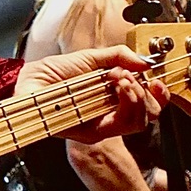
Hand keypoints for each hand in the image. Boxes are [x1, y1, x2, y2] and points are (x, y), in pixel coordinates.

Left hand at [15, 46, 167, 142]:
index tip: (156, 79)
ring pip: (137, 122)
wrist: (32, 80)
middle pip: (147, 116)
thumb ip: (119, 56)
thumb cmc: (54, 72)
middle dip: (145, 93)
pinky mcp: (91, 133)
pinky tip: (117, 86)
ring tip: (120, 79)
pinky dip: (125, 102)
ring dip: (136, 96)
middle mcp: (109, 115)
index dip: (158, 94)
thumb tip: (145, 61)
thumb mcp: (91, 58)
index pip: (147, 104)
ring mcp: (101, 125)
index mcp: (112, 98)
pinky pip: (119, 124)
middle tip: (127, 76)